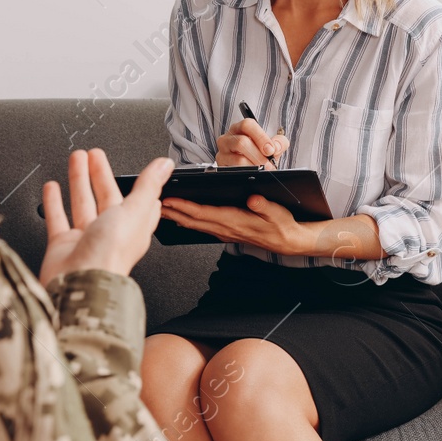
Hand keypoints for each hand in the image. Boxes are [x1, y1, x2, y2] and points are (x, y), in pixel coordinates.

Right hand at [38, 149, 174, 283]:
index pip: (139, 201)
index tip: (136, 171)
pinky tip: (52, 188)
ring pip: (83, 203)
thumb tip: (165, 165)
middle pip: (106, 196)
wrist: (79, 284)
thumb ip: (148, 186)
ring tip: (75, 159)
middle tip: (93, 154)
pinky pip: (58, 218)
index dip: (138, 185)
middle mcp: (110, 233)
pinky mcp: (63, 245)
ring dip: (79, 180)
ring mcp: (86, 239)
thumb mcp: (134, 212)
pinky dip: (55, 202)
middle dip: (100, 173)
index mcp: (133, 226)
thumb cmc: (110, 256)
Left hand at [159, 194, 303, 253]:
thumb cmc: (283, 225)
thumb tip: (253, 198)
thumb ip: (265, 206)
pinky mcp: (227, 233)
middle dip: (172, 211)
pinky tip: (180, 218)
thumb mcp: (279, 213)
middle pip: (193, 219)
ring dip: (176, 217)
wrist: (290, 242)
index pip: (203, 212)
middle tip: (152, 201)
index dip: (184, 206)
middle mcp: (226, 228)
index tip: (168, 199)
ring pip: (195, 225)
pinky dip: (188, 223)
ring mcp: (225, 232)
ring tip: (160, 208)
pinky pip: (202, 228)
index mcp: (235, 220)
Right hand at [215, 118, 289, 169]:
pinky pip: (234, 171)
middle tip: (268, 163)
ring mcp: (222, 152)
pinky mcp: (221, 166)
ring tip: (263, 169)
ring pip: (238, 159)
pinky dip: (247, 173)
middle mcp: (228, 138)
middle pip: (241, 142)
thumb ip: (279, 142)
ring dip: (254, 166)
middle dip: (258, 155)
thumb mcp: (272, 146)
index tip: (270, 149)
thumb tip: (276, 147)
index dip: (260, 137)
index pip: (247, 125)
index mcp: (240, 128)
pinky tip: (253, 174)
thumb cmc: (260, 153)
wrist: (253, 168)